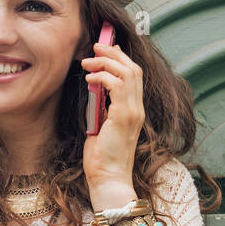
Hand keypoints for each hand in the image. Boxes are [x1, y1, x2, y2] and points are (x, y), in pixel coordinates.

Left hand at [80, 40, 144, 191]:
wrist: (108, 178)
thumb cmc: (102, 158)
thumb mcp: (101, 126)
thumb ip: (102, 108)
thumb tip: (95, 90)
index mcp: (134, 111)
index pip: (134, 76)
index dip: (121, 59)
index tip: (105, 50)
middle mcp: (138, 109)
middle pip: (133, 69)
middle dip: (114, 54)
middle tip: (96, 47)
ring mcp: (133, 112)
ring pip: (127, 73)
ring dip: (105, 63)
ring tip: (87, 63)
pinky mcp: (123, 116)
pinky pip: (116, 85)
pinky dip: (101, 77)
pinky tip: (88, 80)